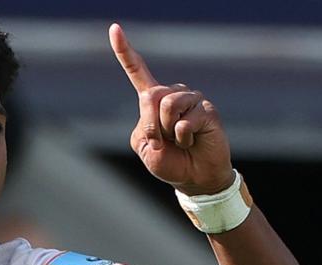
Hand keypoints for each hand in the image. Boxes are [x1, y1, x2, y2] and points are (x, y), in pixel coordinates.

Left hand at [109, 23, 234, 195]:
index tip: (115, 29)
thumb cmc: (170, 163)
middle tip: (163, 141)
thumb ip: (144, 126)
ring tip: (180, 141)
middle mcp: (172, 95)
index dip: (125, 51)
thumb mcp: (146, 148)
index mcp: (152, 101)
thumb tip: (160, 105)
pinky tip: (191, 141)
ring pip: (168, 105)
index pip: (137, 72)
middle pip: (151, 95)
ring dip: (168, 131)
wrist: (196, 178)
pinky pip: (185, 121)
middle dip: (152, 124)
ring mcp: (191, 100)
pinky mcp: (207, 110)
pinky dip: (183, 138)